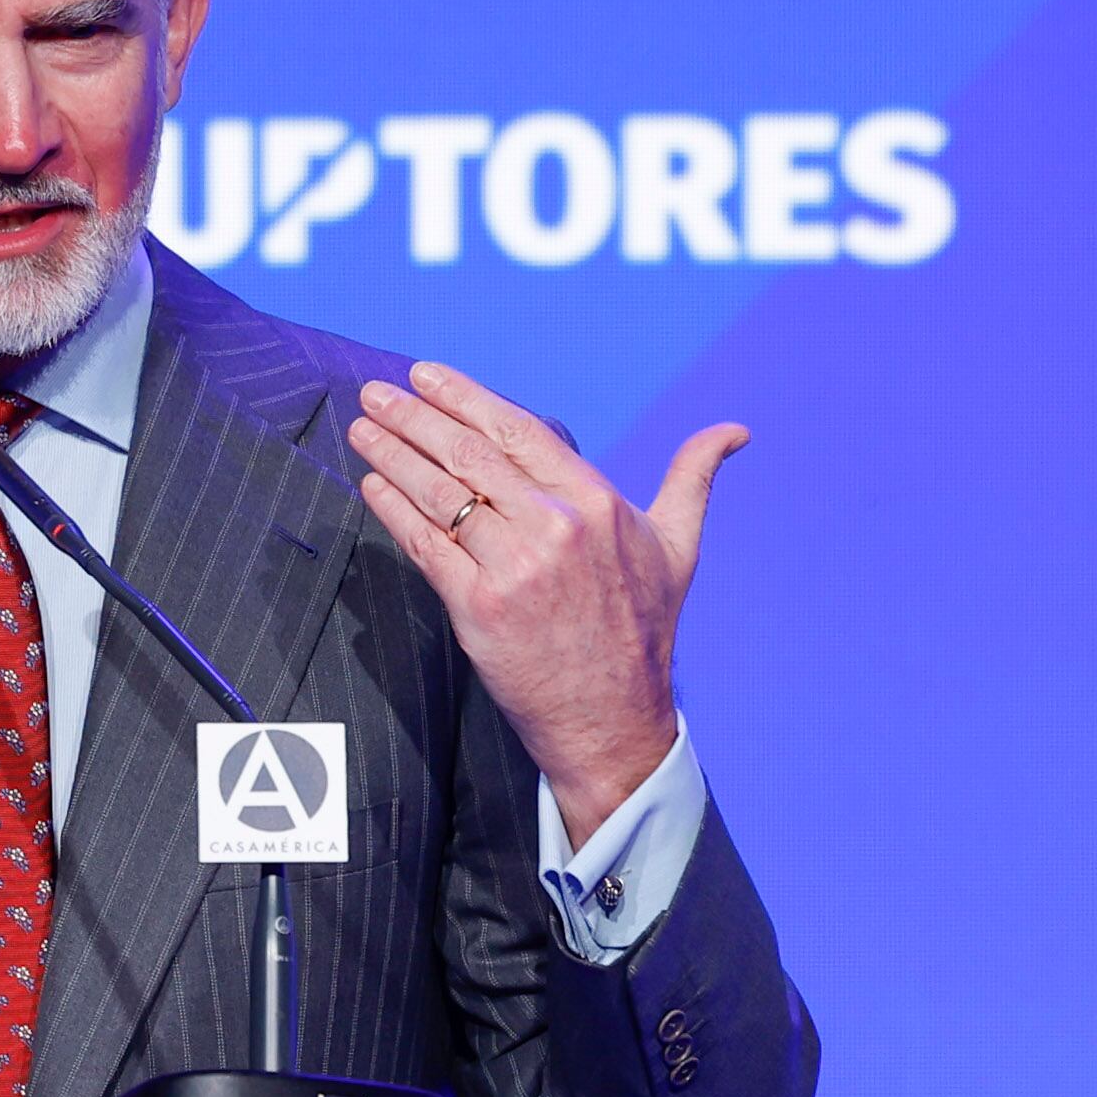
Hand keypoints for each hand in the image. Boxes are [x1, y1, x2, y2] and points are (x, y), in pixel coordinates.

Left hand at [347, 361, 745, 847]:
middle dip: (414, 417)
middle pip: (470, 455)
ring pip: (441, 494)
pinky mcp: (480, 609)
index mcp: (598, 505)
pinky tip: (371, 484)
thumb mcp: (678, 547)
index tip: (426, 375)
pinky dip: (393, 510)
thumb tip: (735, 431)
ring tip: (362, 427)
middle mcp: (557, 529)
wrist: (613, 721)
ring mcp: (516, 569)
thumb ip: (692, 479)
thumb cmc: (643, 630)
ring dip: (392, 454)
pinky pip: (426, 546)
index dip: (466, 397)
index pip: (518, 431)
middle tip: (376, 392)